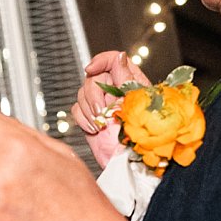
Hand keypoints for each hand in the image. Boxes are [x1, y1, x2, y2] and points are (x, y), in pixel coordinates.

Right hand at [73, 50, 146, 169]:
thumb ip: (126, 78)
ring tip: (101, 124)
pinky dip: (82, 119)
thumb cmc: (144, 136)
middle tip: (102, 111)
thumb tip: (120, 56)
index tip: (91, 70)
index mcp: (131, 81)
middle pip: (93, 77)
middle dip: (94, 94)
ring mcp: (102, 105)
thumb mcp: (137, 101)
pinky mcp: (91, 118)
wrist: (133, 164)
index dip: (100, 61)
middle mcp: (115, 91)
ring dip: (89, 109)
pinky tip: (94, 129)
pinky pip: (77, 109)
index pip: (112, 59)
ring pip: (82, 93)